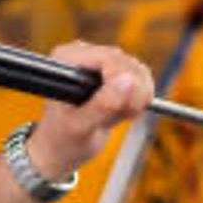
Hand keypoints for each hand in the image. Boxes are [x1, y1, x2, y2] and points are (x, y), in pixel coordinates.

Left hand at [26, 42, 154, 182]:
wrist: (61, 147)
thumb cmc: (63, 138)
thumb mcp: (80, 127)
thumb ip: (103, 105)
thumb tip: (129, 82)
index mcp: (66, 61)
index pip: (108, 58)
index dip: (124, 80)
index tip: (124, 107)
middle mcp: (82, 54)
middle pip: (126, 62)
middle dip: (132, 93)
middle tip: (123, 117)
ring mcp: (99, 61)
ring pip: (138, 70)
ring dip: (137, 97)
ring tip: (119, 116)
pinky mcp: (113, 71)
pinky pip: (141, 78)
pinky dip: (140, 98)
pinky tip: (124, 111)